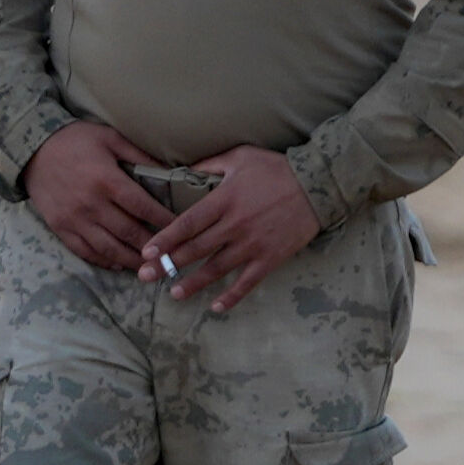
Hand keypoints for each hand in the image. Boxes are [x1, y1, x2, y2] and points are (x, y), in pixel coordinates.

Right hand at [20, 120, 175, 272]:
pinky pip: (84, 251)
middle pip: (129, 233)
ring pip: (109, 248)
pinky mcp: (60, 227)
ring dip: (131, 260)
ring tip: (148, 266)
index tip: (181, 229)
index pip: (143, 208)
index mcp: (107, 180)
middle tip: (170, 255)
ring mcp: (74, 219)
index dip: (164, 221)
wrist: (31, 148)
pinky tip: (117, 263)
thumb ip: (140, 154)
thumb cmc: (75, 140)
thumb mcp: (110, 138)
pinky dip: (103, 261)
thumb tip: (170, 170)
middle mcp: (92, 204)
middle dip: (153, 247)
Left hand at [142, 145, 321, 313]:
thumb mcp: (240, 156)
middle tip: (146, 277)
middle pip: (195, 249)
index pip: (187, 224)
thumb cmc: (276, 168)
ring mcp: (253, 244)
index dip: (165, 239)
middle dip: (168, 265)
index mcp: (224, 200)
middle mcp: (234, 225)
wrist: (317, 184)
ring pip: (217, 269)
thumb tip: (183, 167)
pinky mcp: (270, 258)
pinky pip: (248, 282)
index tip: (146, 253)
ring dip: (193, 283)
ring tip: (174, 294)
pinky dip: (232, 297)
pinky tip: (216, 307)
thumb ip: (209, 163)